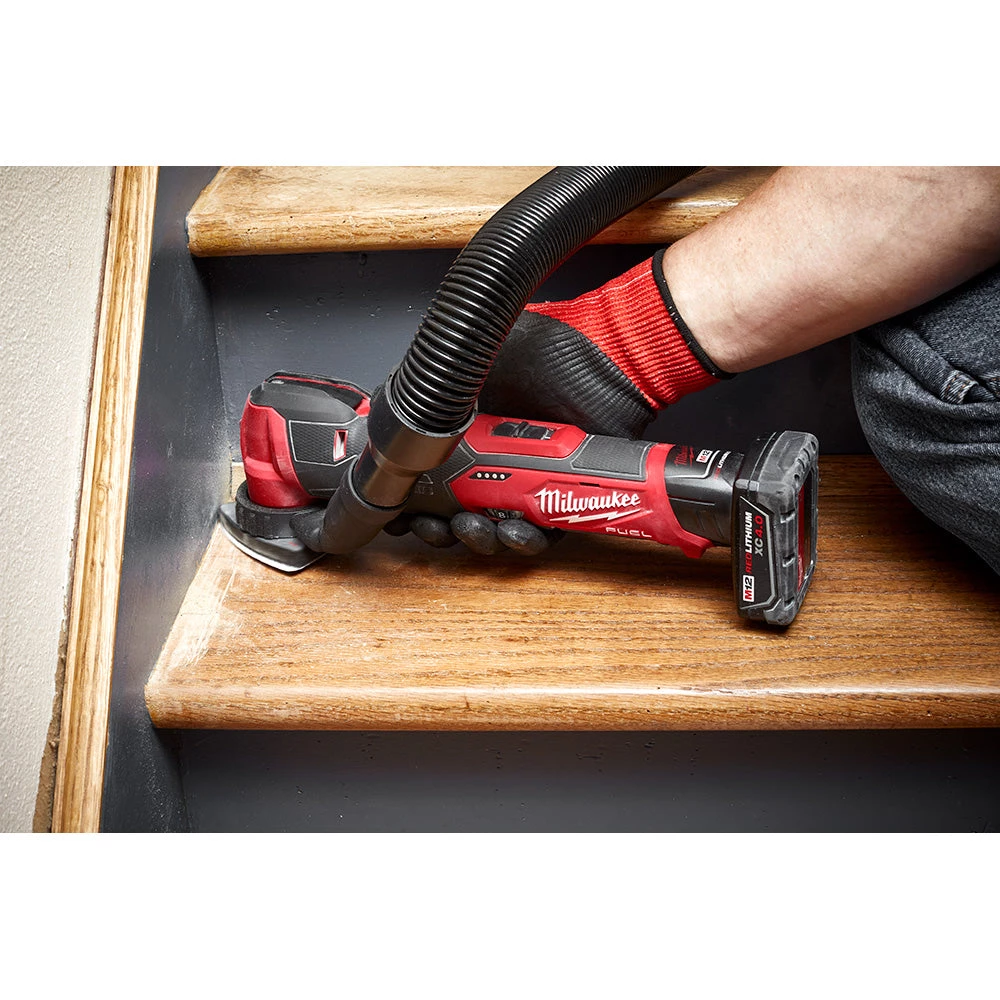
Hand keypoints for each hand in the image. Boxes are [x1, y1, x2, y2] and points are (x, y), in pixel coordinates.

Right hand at [392, 251, 729, 553]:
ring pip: (497, 530)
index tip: (402, 518)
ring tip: (473, 528)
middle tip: (434, 526)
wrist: (603, 358)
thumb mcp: (473, 360)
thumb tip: (384, 407)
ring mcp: (530, 481)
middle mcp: (496, 462)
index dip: (416, 507)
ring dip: (480, 539)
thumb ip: (432, 388)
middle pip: (460, 515)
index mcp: (468, 437)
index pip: (433, 484)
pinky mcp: (564, 495)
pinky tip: (512, 529)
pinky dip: (525, 539)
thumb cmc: (547, 348)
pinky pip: (542, 532)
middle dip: (441, 530)